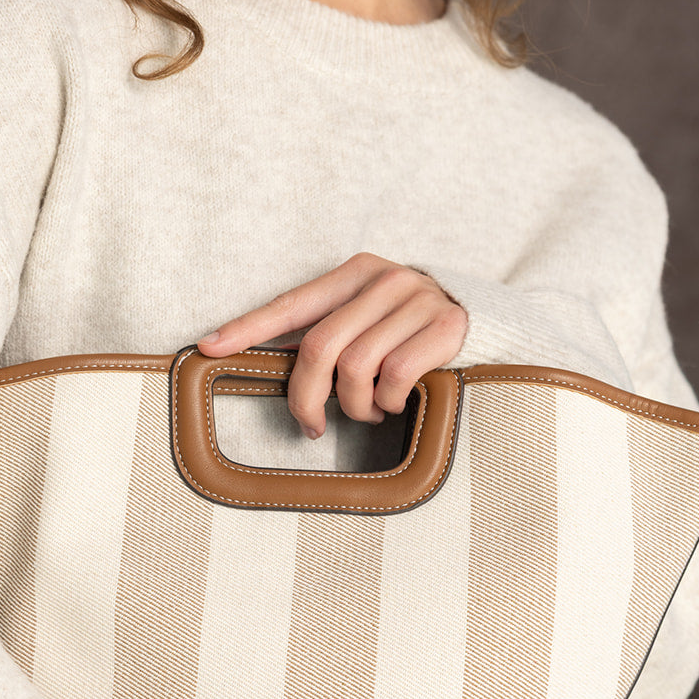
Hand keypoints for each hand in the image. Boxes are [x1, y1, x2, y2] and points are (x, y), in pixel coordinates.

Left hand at [197, 253, 468, 438]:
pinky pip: (396, 376)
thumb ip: (330, 332)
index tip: (209, 348)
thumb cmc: (413, 330)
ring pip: (356, 367)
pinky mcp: (445, 326)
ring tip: (368, 410)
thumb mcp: (369, 319)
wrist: (489, 321)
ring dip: (355, 405)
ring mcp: (416, 300)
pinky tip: (395, 403)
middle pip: (319, 347)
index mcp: (354, 273)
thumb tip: (279, 369)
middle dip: (306, 397)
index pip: (291, 305)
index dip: (248, 328)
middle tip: (310, 425)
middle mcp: (383, 279)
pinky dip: (389, 401)